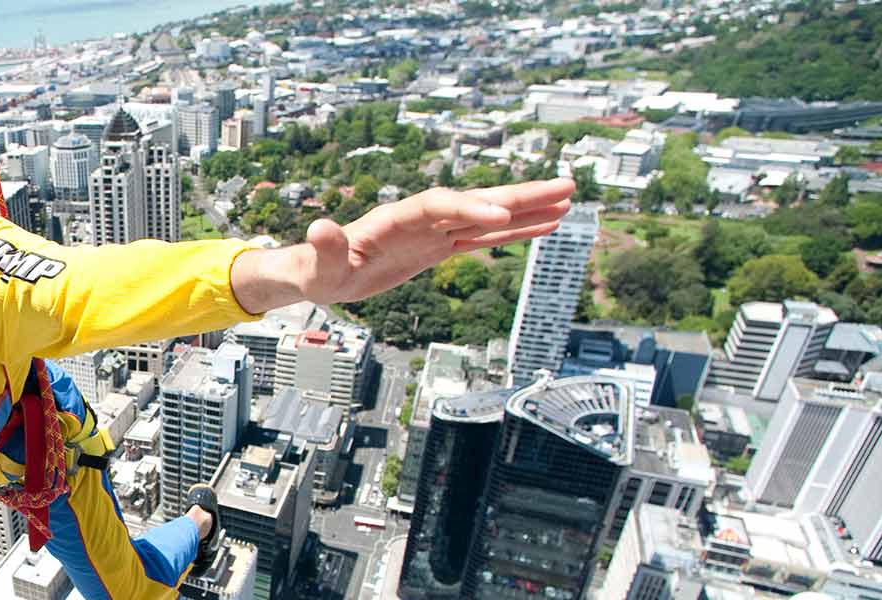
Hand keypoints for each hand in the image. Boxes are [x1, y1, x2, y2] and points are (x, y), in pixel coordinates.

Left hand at [233, 178, 574, 311]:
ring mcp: (432, 231)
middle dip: (517, 196)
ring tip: (568, 199)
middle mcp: (418, 219)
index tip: (499, 217)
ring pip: (487, 217)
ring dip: (527, 209)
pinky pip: (483, 238)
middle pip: (474, 201)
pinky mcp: (438, 247)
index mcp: (392, 219)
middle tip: (563, 186)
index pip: (437, 206)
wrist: (316, 273)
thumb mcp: (315, 267)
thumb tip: (321, 226)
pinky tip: (545, 225)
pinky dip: (514, 232)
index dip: (468, 209)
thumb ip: (323, 248)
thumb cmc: (313, 270)